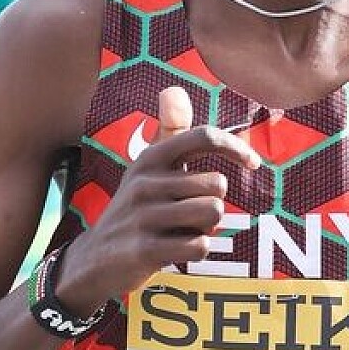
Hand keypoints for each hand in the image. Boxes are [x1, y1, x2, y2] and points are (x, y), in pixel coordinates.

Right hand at [57, 87, 261, 312]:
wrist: (95, 260)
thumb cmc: (136, 208)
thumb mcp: (147, 168)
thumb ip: (168, 132)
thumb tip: (173, 89)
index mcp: (150, 158)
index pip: (203, 137)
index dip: (235, 147)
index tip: (253, 162)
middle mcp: (145, 182)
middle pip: (217, 185)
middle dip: (213, 203)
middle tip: (188, 215)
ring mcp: (143, 215)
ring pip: (212, 214)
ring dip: (206, 228)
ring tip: (181, 230)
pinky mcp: (145, 249)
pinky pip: (200, 245)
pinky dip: (196, 250)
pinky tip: (175, 249)